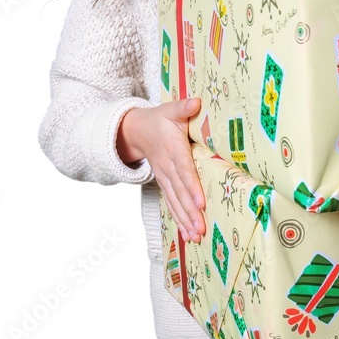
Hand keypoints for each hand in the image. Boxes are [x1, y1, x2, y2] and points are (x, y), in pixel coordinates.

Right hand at [117, 99, 205, 242]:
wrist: (137, 131)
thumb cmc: (160, 120)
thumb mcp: (171, 110)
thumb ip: (183, 107)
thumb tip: (196, 102)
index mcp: (173, 150)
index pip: (184, 171)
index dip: (192, 187)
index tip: (201, 203)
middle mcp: (167, 167)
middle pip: (180, 192)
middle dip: (190, 212)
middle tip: (201, 229)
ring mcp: (164, 178)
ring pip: (175, 201)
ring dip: (185, 220)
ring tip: (196, 236)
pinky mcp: (164, 184)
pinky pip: (171, 203)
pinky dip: (179, 219)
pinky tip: (188, 234)